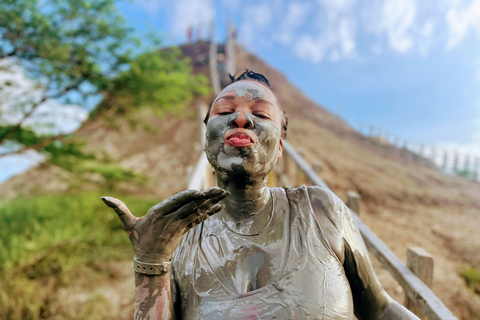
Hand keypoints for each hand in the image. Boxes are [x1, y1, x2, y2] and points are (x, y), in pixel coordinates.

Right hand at [101, 187, 228, 262]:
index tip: (200, 192)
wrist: (148, 260)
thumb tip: (103, 198)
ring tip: (224, 194)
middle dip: (207, 197)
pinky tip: (220, 207)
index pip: (175, 202)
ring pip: (197, 211)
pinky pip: (198, 220)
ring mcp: (178, 225)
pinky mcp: (184, 231)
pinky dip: (209, 213)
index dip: (188, 197)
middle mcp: (170, 218)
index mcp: (158, 213)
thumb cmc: (138, 239)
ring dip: (211, 203)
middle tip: (221, 190)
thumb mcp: (128, 225)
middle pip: (190, 205)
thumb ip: (119, 209)